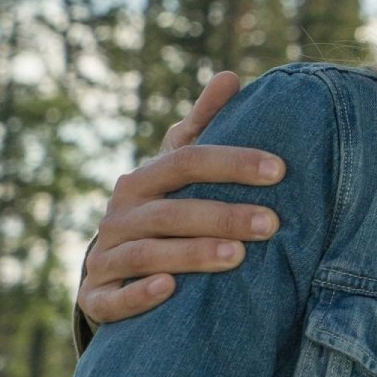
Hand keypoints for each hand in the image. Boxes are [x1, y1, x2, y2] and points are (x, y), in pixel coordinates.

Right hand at [77, 71, 285, 325]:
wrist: (116, 265)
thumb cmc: (165, 206)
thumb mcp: (179, 167)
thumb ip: (203, 125)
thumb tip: (229, 76)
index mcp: (143, 178)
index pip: (188, 160)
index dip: (233, 162)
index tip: (281, 170)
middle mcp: (119, 214)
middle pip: (172, 212)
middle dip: (223, 215)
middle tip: (272, 223)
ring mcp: (105, 256)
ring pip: (146, 254)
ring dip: (192, 253)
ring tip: (238, 257)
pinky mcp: (96, 296)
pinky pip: (111, 299)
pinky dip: (137, 295)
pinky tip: (168, 289)